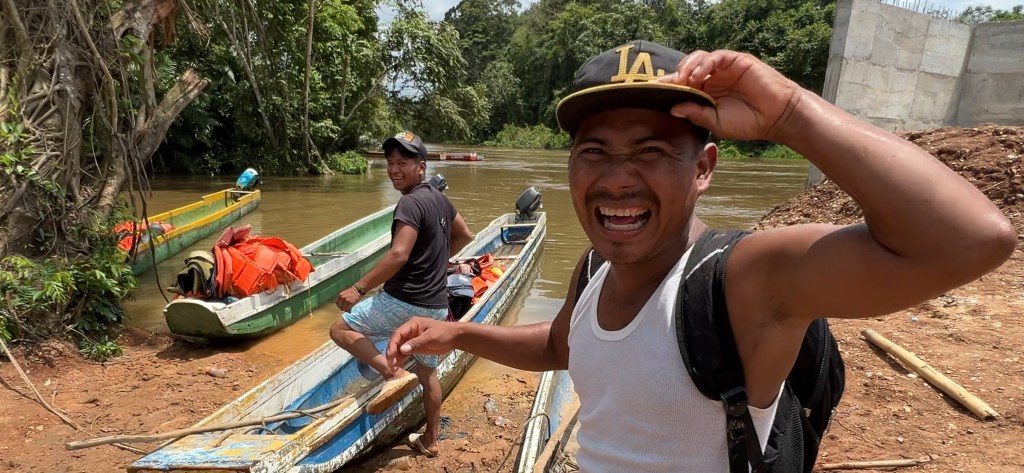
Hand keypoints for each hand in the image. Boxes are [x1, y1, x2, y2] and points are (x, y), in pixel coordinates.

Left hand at [335, 287, 360, 312]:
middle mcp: (342, 297)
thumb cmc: (352, 292)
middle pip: (340, 307)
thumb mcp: (344, 293)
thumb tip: (341, 305)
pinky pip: (348, 309)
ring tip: (348, 310)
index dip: (339, 306)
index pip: (337, 303)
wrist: (358, 289)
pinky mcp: (351, 302)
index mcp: (340, 295)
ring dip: (346, 310)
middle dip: (343, 309)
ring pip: (344, 309)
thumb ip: (342, 298)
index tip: (342, 307)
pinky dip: (349, 311)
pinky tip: (350, 310)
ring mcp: (347, 300)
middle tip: (346, 309)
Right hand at [386, 317, 457, 368]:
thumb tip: (402, 350)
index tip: (390, 355)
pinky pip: (405, 353)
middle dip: (392, 352)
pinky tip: (397, 366)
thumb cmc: (443, 333)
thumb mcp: (430, 337)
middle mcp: (410, 331)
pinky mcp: (415, 347)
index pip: (398, 334)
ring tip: (393, 368)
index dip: (393, 344)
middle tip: (390, 364)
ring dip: (395, 357)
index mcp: (412, 324)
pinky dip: (401, 359)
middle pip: (397, 341)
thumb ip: (416, 343)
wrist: (455, 338)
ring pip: (400, 348)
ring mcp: (412, 339)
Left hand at [655, 50, 803, 141]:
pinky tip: (698, 76)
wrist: (776, 117)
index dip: (668, 87)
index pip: (683, 86)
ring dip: (687, 67)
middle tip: (665, 85)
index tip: (650, 91)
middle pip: (686, 70)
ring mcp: (723, 69)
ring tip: (683, 80)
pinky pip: (715, 57)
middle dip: (674, 76)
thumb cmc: (748, 122)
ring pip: (698, 58)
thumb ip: (696, 114)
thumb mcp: (716, 122)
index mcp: (706, 94)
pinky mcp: (736, 61)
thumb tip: (673, 108)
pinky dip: (704, 64)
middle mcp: (712, 79)